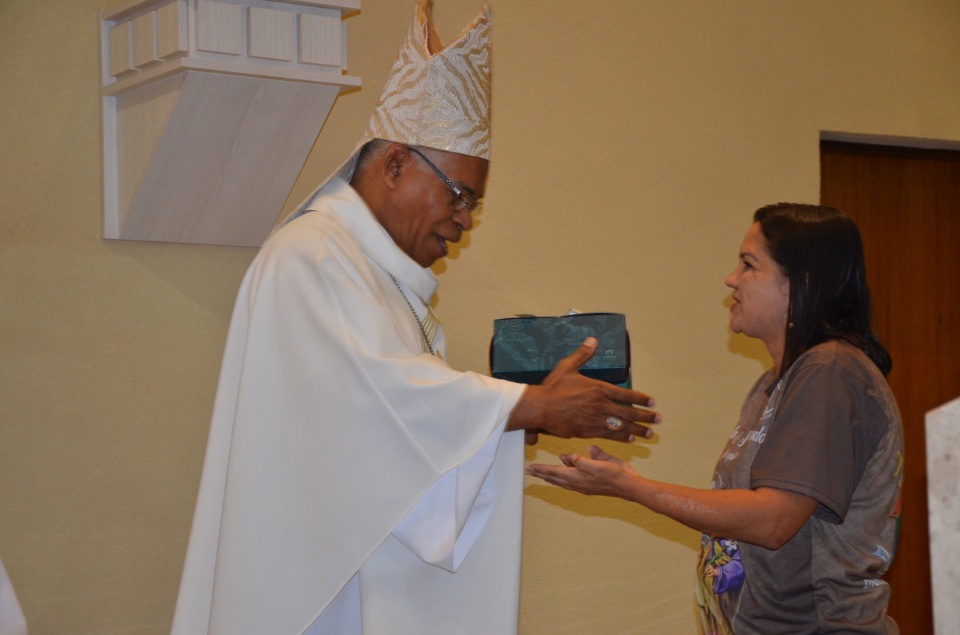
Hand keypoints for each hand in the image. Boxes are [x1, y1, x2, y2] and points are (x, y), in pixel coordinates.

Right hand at [507, 337, 659, 441]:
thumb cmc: (553, 387)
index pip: (626, 394)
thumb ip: (583, 354)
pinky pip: (609, 434)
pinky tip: (629, 438)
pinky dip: (621, 436)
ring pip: (622, 425)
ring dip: (637, 429)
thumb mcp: (568, 366)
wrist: (540, 407)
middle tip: (658, 419)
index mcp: (598, 388)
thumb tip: (593, 340)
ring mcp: (596, 419)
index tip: (652, 402)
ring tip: (649, 433)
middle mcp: (601, 404)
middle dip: (645, 416)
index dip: (641, 399)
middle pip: (629, 412)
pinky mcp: (588, 431)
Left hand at [527, 445, 637, 497]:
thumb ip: (583, 460)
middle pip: (555, 478)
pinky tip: (563, 471)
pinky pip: (570, 480)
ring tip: (540, 472)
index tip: (530, 468)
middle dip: (542, 474)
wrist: (628, 486)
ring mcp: (583, 485)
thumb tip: (570, 457)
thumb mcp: (599, 463)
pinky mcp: (588, 485)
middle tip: (529, 471)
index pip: (554, 472)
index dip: (542, 469)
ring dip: (550, 476)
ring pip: (561, 480)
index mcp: (577, 476)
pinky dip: (562, 476)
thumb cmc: (615, 474)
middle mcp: (577, 483)